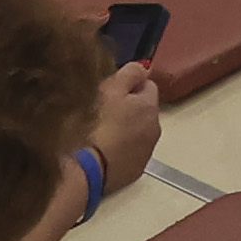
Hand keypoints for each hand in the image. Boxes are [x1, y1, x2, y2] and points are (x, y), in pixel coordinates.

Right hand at [87, 59, 162, 193]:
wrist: (85, 169)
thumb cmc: (95, 123)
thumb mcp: (110, 88)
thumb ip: (130, 73)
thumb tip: (143, 68)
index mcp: (150, 106)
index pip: (148, 85)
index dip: (128, 86)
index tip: (109, 91)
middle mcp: (155, 129)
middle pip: (143, 111)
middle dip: (127, 109)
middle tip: (99, 112)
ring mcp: (145, 153)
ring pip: (136, 133)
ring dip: (123, 131)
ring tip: (96, 134)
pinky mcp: (133, 172)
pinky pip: (128, 155)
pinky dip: (118, 151)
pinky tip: (99, 152)